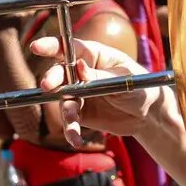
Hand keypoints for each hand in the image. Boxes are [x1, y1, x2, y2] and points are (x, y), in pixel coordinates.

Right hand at [30, 36, 171, 147]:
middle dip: (52, 78)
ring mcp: (78, 92)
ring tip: (72, 120)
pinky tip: (75, 139)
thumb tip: (79, 68)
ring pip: (62, 99)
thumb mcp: (125, 80)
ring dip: (65, 110)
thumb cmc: (141, 86)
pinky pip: (70, 121)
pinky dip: (71, 130)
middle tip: (48, 85)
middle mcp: (81, 72)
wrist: (149, 114)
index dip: (51, 46)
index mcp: (94, 55)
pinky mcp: (81, 113)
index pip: (69, 47)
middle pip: (60, 72)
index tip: (36, 47)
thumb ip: (101, 76)